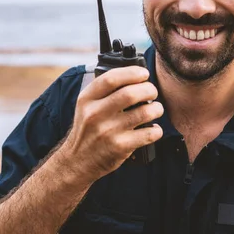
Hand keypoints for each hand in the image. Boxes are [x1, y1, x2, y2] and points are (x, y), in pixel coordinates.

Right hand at [60, 66, 163, 182]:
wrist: (77, 161)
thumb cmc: (88, 129)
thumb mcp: (86, 106)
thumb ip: (104, 91)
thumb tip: (134, 75)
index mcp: (87, 99)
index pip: (111, 79)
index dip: (132, 73)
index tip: (143, 74)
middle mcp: (95, 114)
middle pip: (130, 94)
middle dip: (149, 89)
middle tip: (152, 92)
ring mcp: (107, 131)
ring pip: (143, 113)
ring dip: (156, 109)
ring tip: (156, 109)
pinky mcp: (119, 147)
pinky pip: (148, 134)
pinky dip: (156, 130)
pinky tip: (153, 129)